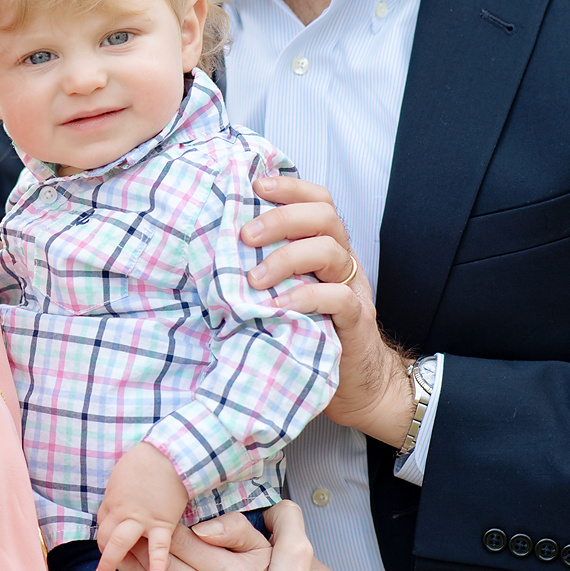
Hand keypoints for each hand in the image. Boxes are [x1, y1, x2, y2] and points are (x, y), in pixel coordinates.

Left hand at [94, 442, 188, 570]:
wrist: (169, 454)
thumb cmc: (146, 459)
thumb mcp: (122, 474)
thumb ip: (118, 493)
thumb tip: (117, 504)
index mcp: (112, 499)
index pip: (102, 522)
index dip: (103, 535)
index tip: (108, 544)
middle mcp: (122, 512)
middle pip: (105, 536)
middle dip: (101, 552)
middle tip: (101, 569)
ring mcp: (141, 519)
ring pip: (120, 544)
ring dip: (110, 562)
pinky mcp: (162, 523)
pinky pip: (158, 547)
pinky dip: (157, 563)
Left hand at [243, 175, 414, 448]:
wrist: (356, 385)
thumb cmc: (310, 334)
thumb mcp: (286, 294)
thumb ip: (266, 269)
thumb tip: (213, 248)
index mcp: (326, 249)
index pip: (318, 202)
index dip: (290, 188)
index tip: (255, 185)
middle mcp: (343, 263)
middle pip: (325, 218)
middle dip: (283, 218)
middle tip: (245, 235)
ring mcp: (353, 291)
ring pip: (333, 252)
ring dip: (289, 258)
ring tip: (255, 279)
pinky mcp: (356, 323)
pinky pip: (340, 299)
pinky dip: (308, 297)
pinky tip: (279, 306)